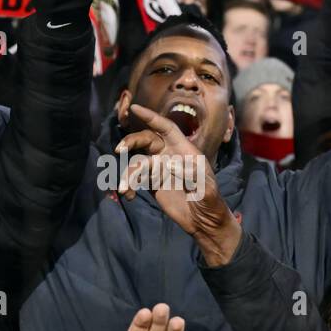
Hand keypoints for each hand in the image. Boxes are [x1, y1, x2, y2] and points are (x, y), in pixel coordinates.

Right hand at [117, 103, 240, 265]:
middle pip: (147, 140)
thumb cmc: (211, 202)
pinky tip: (128, 195)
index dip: (151, 117)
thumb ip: (191, 176)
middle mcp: (170, 156)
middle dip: (132, 141)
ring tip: (124, 188)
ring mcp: (160, 170)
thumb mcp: (206, 189)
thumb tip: (168, 163)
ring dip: (128, 173)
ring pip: (138, 163)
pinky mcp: (153, 185)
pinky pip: (136, 179)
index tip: (135, 108)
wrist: (204, 222)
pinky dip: (129, 185)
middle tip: (119, 149)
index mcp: (184, 150)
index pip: (166, 128)